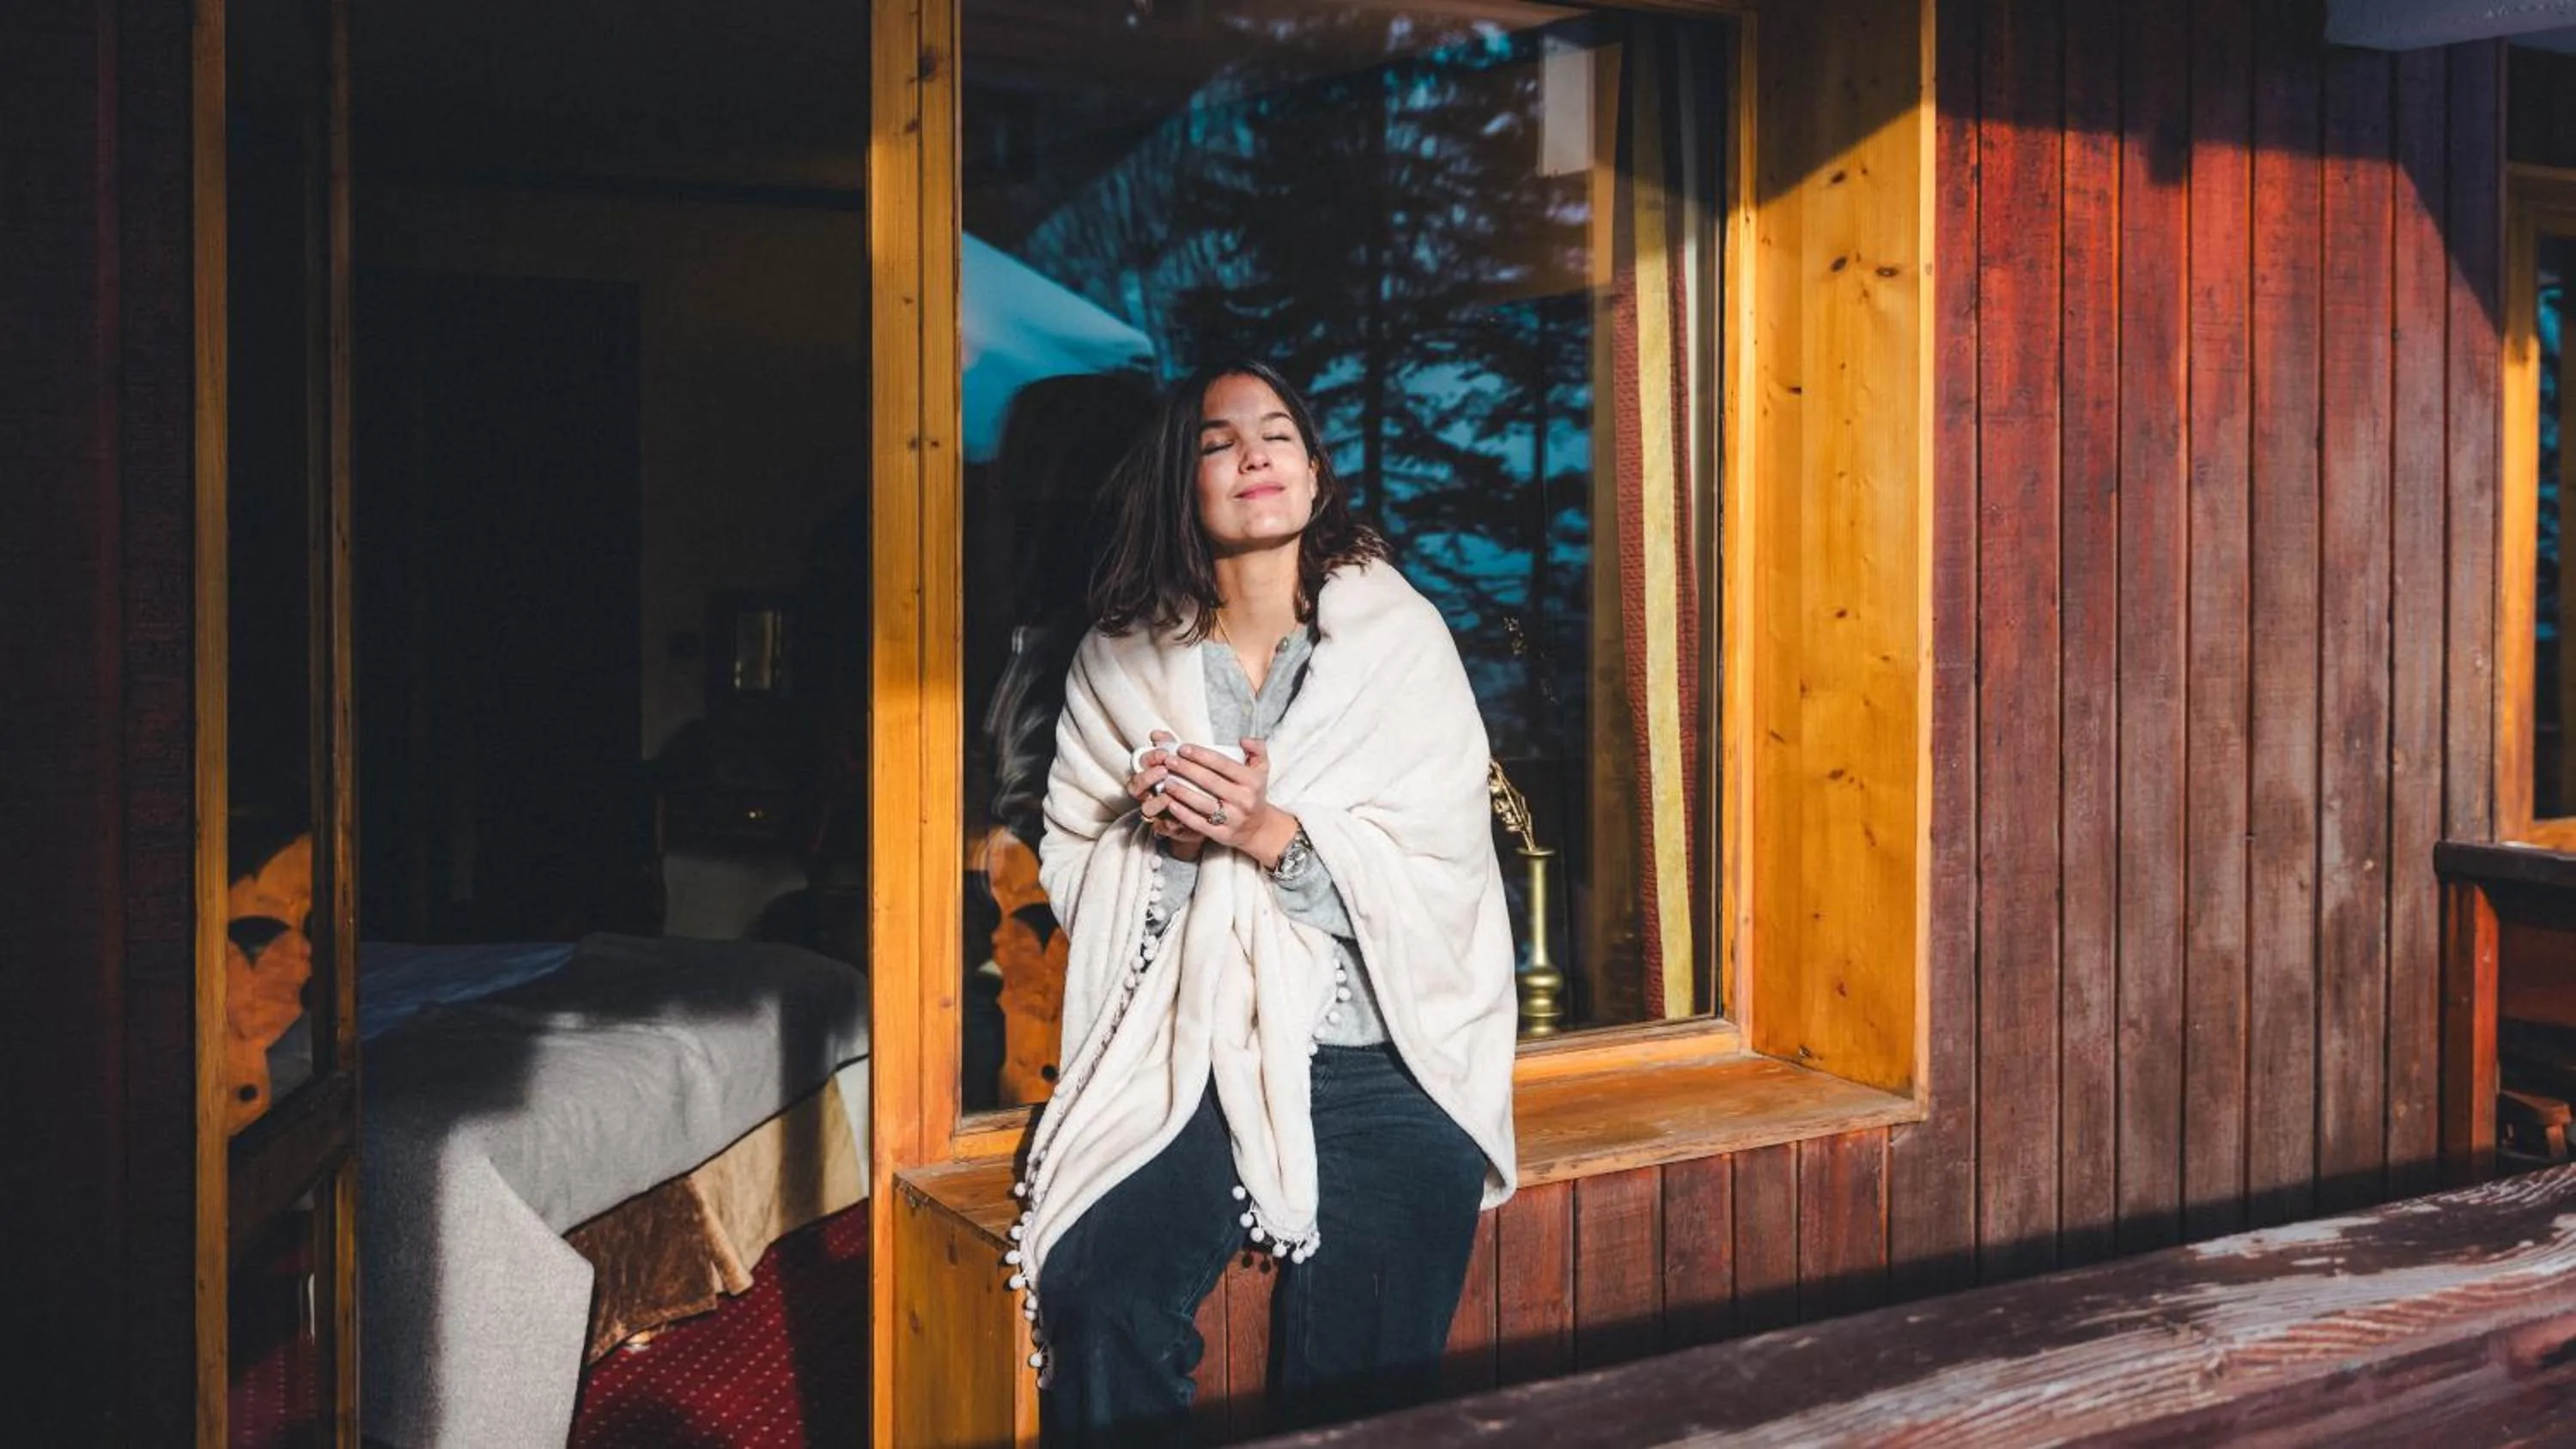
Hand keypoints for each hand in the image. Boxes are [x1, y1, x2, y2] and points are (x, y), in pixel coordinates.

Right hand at [1127, 730, 1207, 859]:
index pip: (1140, 765)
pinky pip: (1163, 827)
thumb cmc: (1193, 781)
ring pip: (1146, 809)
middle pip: (1135, 787)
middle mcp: (1149, 794)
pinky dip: (1170, 821)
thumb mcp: (1185, 762)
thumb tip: (1156, 734)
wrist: (1209, 809)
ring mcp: (1157, 812)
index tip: (1164, 753)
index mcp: (1151, 775)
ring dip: (1156, 801)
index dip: (1149, 758)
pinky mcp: (1168, 828)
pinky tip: (1179, 815)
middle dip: (1147, 777)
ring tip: (1168, 794)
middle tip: (1163, 770)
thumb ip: (1171, 747)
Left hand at [1159, 738, 1297, 868]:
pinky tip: (1170, 803)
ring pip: (1202, 803)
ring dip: (1181, 791)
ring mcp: (1233, 819)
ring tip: (1166, 781)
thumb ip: (1257, 749)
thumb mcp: (1262, 769)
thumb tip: (1244, 740)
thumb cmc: (1253, 792)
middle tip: (1168, 760)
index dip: (1201, 755)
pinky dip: (1183, 813)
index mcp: (1252, 781)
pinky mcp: (1222, 834)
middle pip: (1210, 781)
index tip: (1182, 748)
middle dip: (1186, 769)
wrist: (1258, 828)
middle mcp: (1244, 800)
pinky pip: (1199, 823)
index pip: (1223, 764)